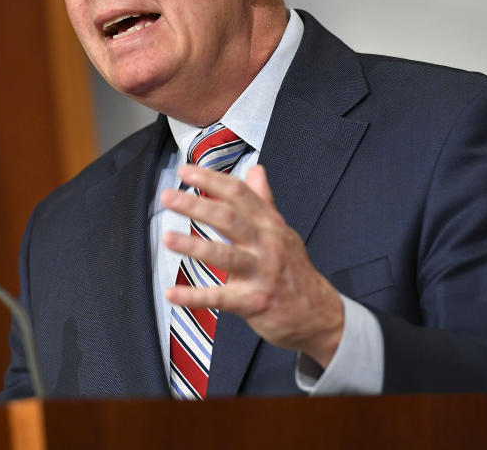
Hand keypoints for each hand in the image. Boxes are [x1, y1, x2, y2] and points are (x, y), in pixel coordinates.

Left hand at [161, 164, 343, 367]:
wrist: (319, 315)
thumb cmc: (294, 271)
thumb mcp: (283, 231)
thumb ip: (264, 200)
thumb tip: (256, 170)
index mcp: (270, 224)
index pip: (239, 193)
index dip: (211, 179)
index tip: (185, 171)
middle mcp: (266, 244)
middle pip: (229, 219)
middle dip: (196, 206)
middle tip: (168, 197)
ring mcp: (260, 273)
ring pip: (225, 255)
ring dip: (194, 246)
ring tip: (167, 238)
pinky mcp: (253, 302)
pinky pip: (220, 298)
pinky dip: (194, 297)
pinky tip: (172, 293)